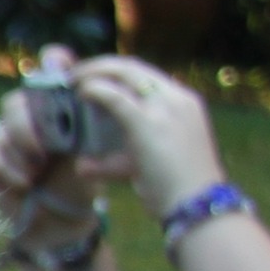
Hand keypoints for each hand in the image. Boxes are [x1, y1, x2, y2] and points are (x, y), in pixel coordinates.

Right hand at [0, 46, 100, 252]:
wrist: (63, 222)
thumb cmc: (79, 181)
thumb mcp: (90, 149)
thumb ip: (82, 115)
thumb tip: (80, 83)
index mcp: (54, 107)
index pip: (46, 71)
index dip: (50, 68)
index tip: (61, 78)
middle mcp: (27, 116)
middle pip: (15, 102)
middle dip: (29, 127)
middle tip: (45, 151)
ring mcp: (7, 138)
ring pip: (2, 129)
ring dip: (22, 154)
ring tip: (38, 174)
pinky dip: (10, 171)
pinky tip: (26, 184)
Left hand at [72, 57, 226, 221]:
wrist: (196, 205)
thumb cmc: (176, 192)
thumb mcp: (148, 165)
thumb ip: (117, 161)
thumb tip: (82, 165)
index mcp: (184, 104)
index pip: (148, 76)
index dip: (118, 73)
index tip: (96, 78)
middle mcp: (177, 98)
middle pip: (134, 67)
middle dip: (102, 65)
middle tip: (76, 73)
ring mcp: (165, 107)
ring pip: (125, 72)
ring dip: (95, 70)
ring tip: (73, 79)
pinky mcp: (148, 122)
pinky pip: (115, 96)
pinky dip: (95, 88)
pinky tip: (81, 91)